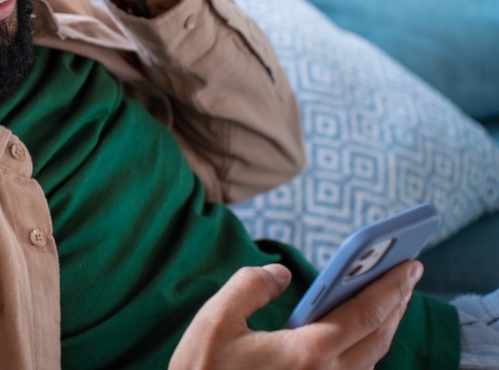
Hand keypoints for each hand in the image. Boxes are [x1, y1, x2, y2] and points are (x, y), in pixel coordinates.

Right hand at [169, 261, 422, 369]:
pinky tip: (359, 334)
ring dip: (385, 326)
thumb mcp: (214, 319)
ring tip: (388, 299)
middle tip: (408, 274)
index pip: (364, 314)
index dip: (390, 287)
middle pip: (377, 337)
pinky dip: (366, 348)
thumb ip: (249, 286)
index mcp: (306, 353)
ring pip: (370, 358)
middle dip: (397, 303)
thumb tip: (280, 273)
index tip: (410, 265)